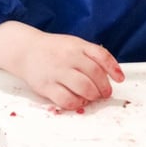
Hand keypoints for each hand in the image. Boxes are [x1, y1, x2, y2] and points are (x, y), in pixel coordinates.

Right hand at [0, 21, 124, 109]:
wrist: (25, 49)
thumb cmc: (53, 48)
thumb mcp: (73, 43)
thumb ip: (90, 54)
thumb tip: (110, 72)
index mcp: (77, 45)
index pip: (101, 56)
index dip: (114, 69)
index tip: (120, 79)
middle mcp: (68, 57)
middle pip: (95, 74)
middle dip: (104, 87)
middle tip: (105, 92)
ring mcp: (57, 71)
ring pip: (83, 87)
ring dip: (93, 95)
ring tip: (93, 96)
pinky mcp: (46, 86)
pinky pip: (66, 99)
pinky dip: (76, 102)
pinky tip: (78, 100)